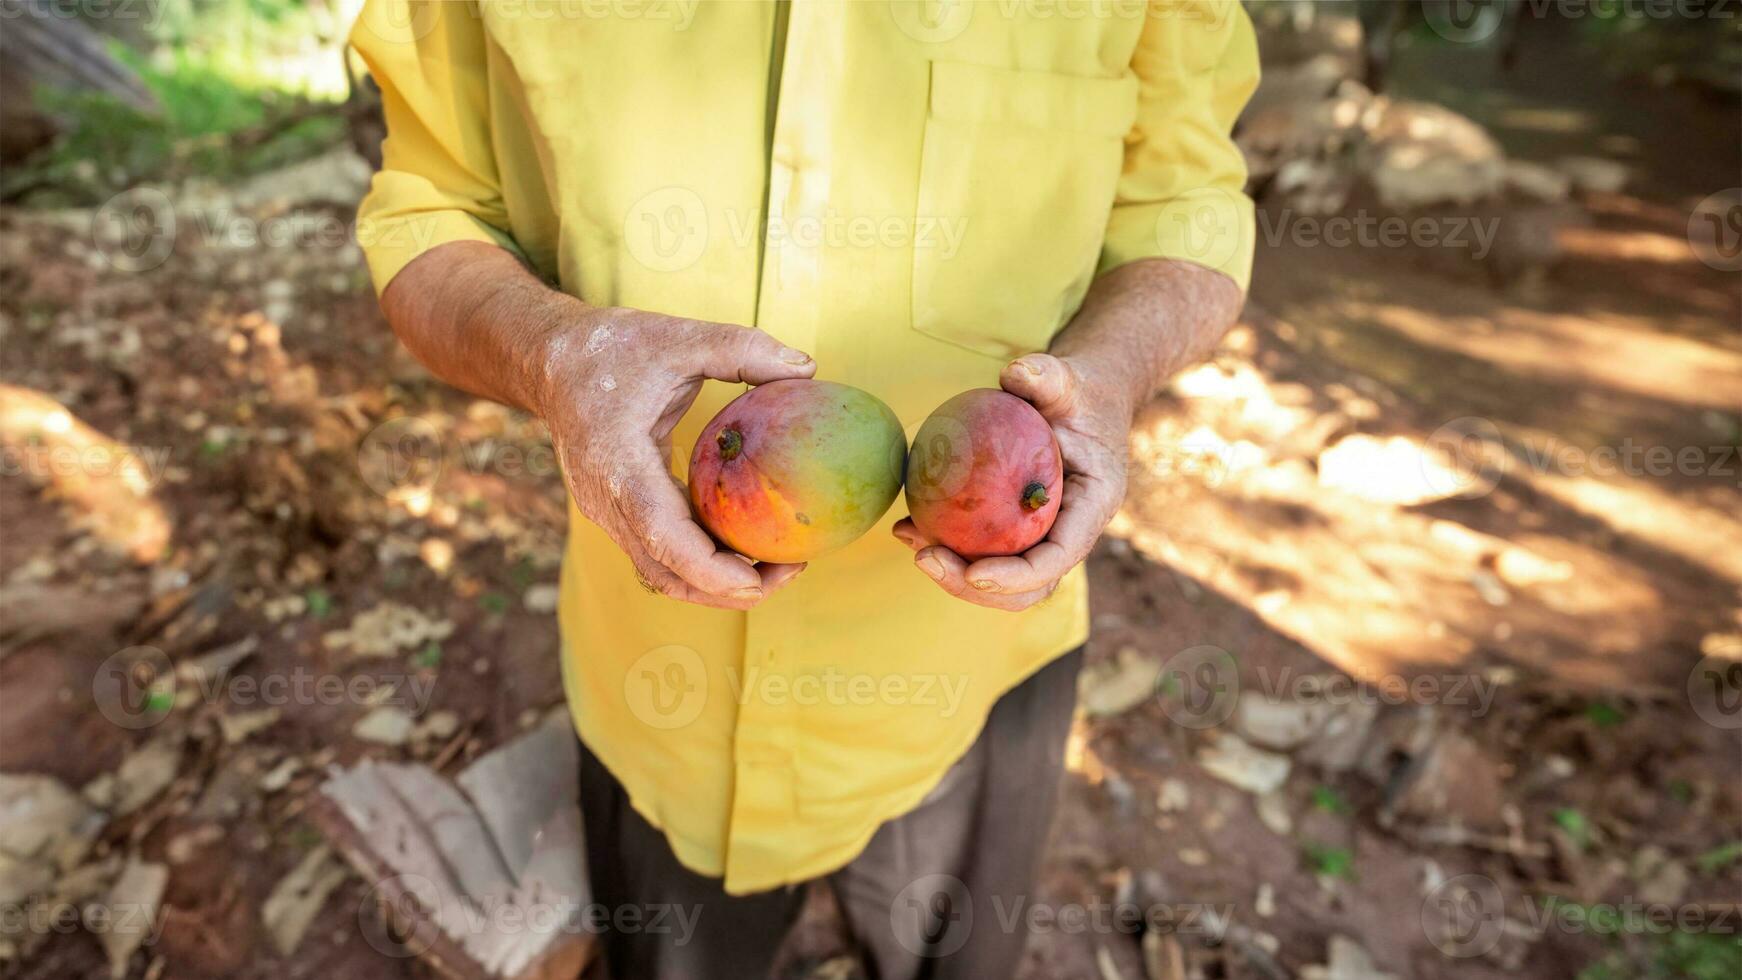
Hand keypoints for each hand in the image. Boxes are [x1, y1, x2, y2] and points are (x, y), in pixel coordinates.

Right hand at [538, 306, 817, 608]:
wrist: (550, 361)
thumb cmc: (611, 348)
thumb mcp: (679, 337)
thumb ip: (741, 348)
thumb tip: (808, 369)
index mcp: (617, 464)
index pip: (663, 537)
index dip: (712, 569)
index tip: (762, 577)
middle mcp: (607, 501)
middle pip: (667, 573)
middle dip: (729, 588)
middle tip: (791, 570)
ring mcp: (607, 513)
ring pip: (662, 573)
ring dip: (716, 582)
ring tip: (776, 566)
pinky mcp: (617, 513)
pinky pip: (660, 553)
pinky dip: (700, 561)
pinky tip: (745, 543)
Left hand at [892, 353, 1130, 610]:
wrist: (1082, 401)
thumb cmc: (1077, 390)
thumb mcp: (1067, 378)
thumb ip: (1047, 375)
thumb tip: (1014, 373)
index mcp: (1092, 506)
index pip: (1059, 557)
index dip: (1017, 576)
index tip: (973, 572)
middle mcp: (1070, 531)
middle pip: (1028, 586)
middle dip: (976, 586)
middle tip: (926, 558)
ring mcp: (1043, 535)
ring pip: (1002, 579)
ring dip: (955, 574)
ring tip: (912, 544)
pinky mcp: (1017, 529)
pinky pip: (983, 550)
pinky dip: (947, 545)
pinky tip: (905, 525)